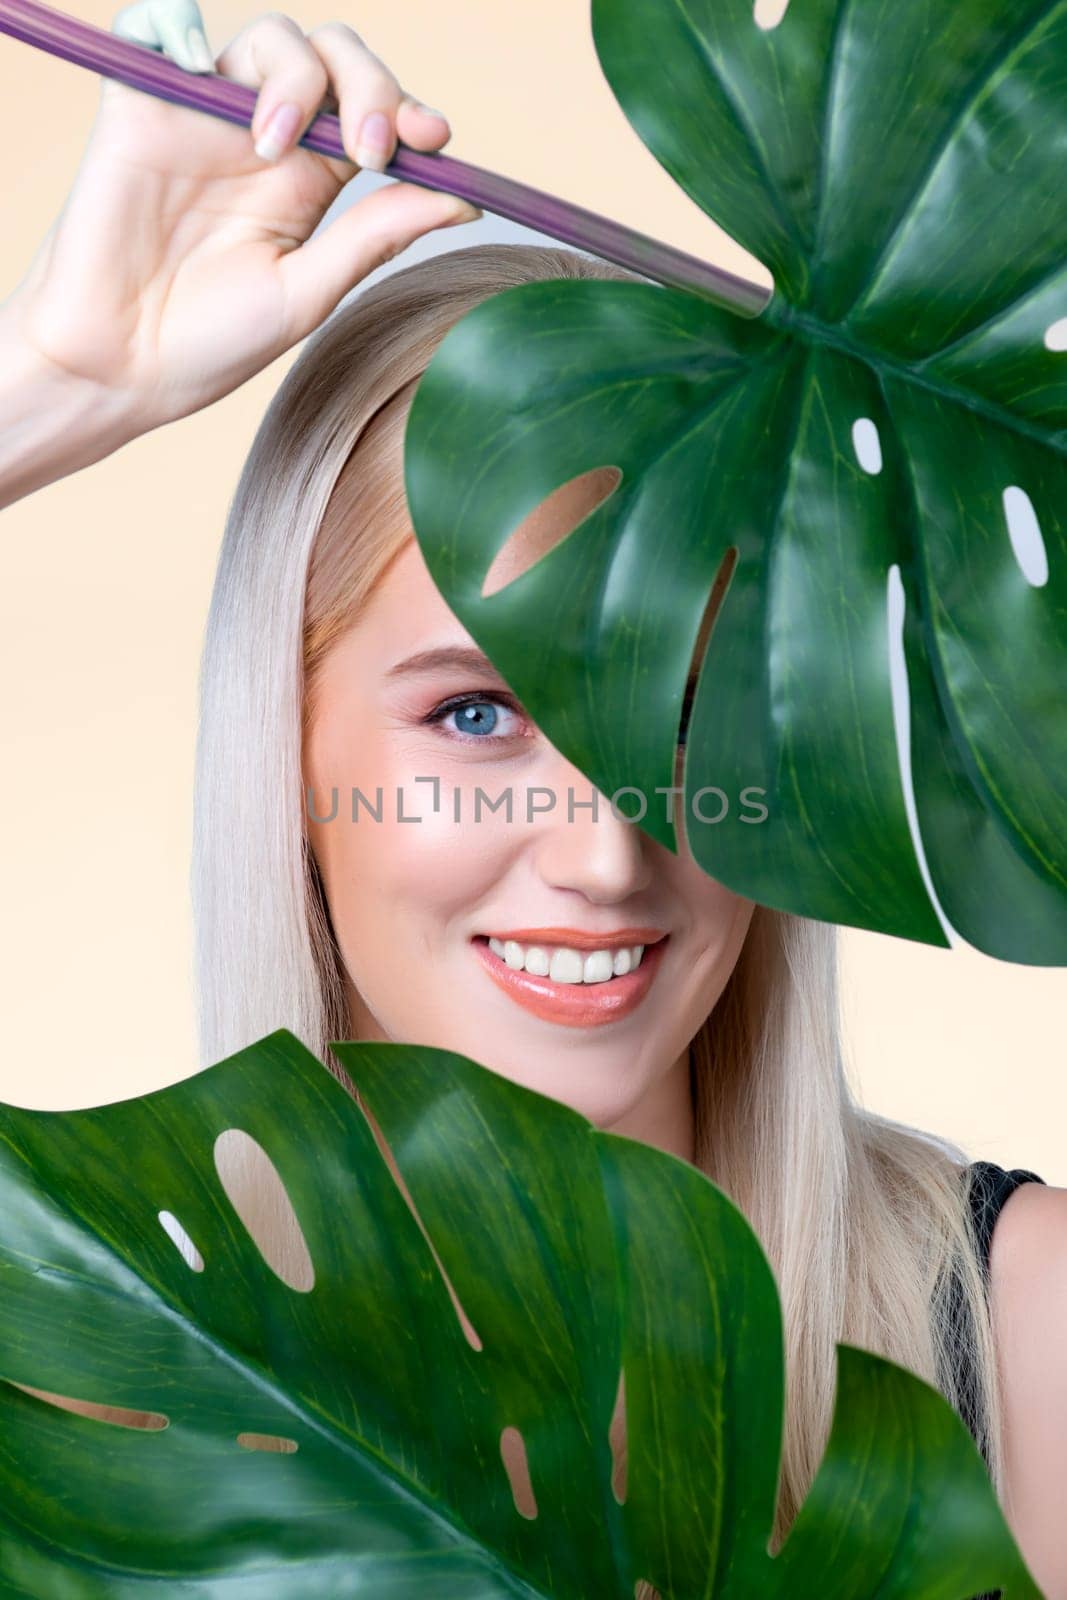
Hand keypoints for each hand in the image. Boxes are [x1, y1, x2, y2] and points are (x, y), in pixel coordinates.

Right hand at [9, 0, 479, 434]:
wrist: (120, 366)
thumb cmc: (211, 344)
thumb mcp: (308, 292)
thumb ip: (375, 235)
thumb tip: (461, 200)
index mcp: (312, 182)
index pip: (373, 115)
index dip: (408, 111)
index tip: (431, 137)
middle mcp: (265, 138)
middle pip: (335, 60)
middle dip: (368, 85)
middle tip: (365, 148)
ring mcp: (205, 117)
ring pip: (269, 39)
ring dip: (293, 74)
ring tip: (273, 144)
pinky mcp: (141, 105)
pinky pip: (156, 24)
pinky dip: (176, 22)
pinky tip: (198, 68)